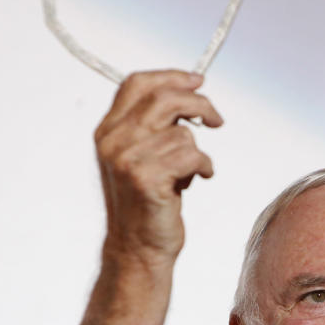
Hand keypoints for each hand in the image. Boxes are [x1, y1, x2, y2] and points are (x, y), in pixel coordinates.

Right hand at [94, 70, 222, 264]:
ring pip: (184, 133)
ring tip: (190, 172)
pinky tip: (197, 180)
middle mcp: (113, 141)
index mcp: (108, 130)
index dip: (171, 76)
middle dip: (199, 104)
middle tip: (216, 120)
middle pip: (164, 98)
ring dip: (198, 152)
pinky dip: (203, 167)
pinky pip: (192, 155)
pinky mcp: (146, 178)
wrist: (138, 247)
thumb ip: (154, 124)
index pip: (137, 83)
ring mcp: (127, 159)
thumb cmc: (148, 201)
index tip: (198, 81)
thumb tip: (190, 89)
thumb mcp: (143, 156)